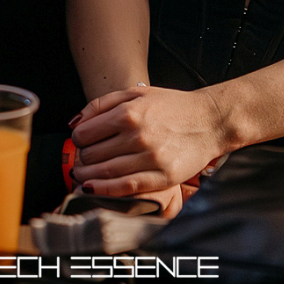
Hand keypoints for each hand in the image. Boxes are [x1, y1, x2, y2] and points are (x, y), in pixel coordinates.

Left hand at [69, 86, 223, 195]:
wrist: (210, 120)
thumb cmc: (172, 106)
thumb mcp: (136, 93)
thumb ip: (102, 104)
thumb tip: (74, 123)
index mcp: (129, 113)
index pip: (85, 133)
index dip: (78, 140)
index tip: (81, 142)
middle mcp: (138, 135)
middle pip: (92, 155)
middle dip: (81, 159)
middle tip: (82, 161)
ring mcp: (151, 157)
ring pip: (105, 172)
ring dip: (87, 177)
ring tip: (82, 176)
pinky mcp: (163, 177)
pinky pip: (126, 187)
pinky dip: (105, 190)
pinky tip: (93, 188)